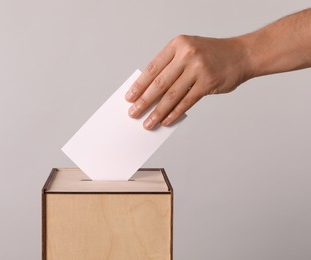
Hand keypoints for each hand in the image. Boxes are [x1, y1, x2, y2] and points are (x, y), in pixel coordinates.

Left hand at [125, 35, 249, 129]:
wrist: (242, 54)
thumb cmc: (212, 54)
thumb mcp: (188, 51)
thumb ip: (171, 67)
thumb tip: (150, 92)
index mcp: (177, 45)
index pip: (152, 68)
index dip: (139, 85)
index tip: (130, 97)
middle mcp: (187, 55)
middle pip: (159, 83)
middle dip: (144, 101)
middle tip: (134, 113)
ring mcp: (198, 68)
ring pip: (172, 95)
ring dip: (157, 112)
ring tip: (148, 122)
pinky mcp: (208, 82)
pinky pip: (186, 102)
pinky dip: (175, 113)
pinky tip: (166, 121)